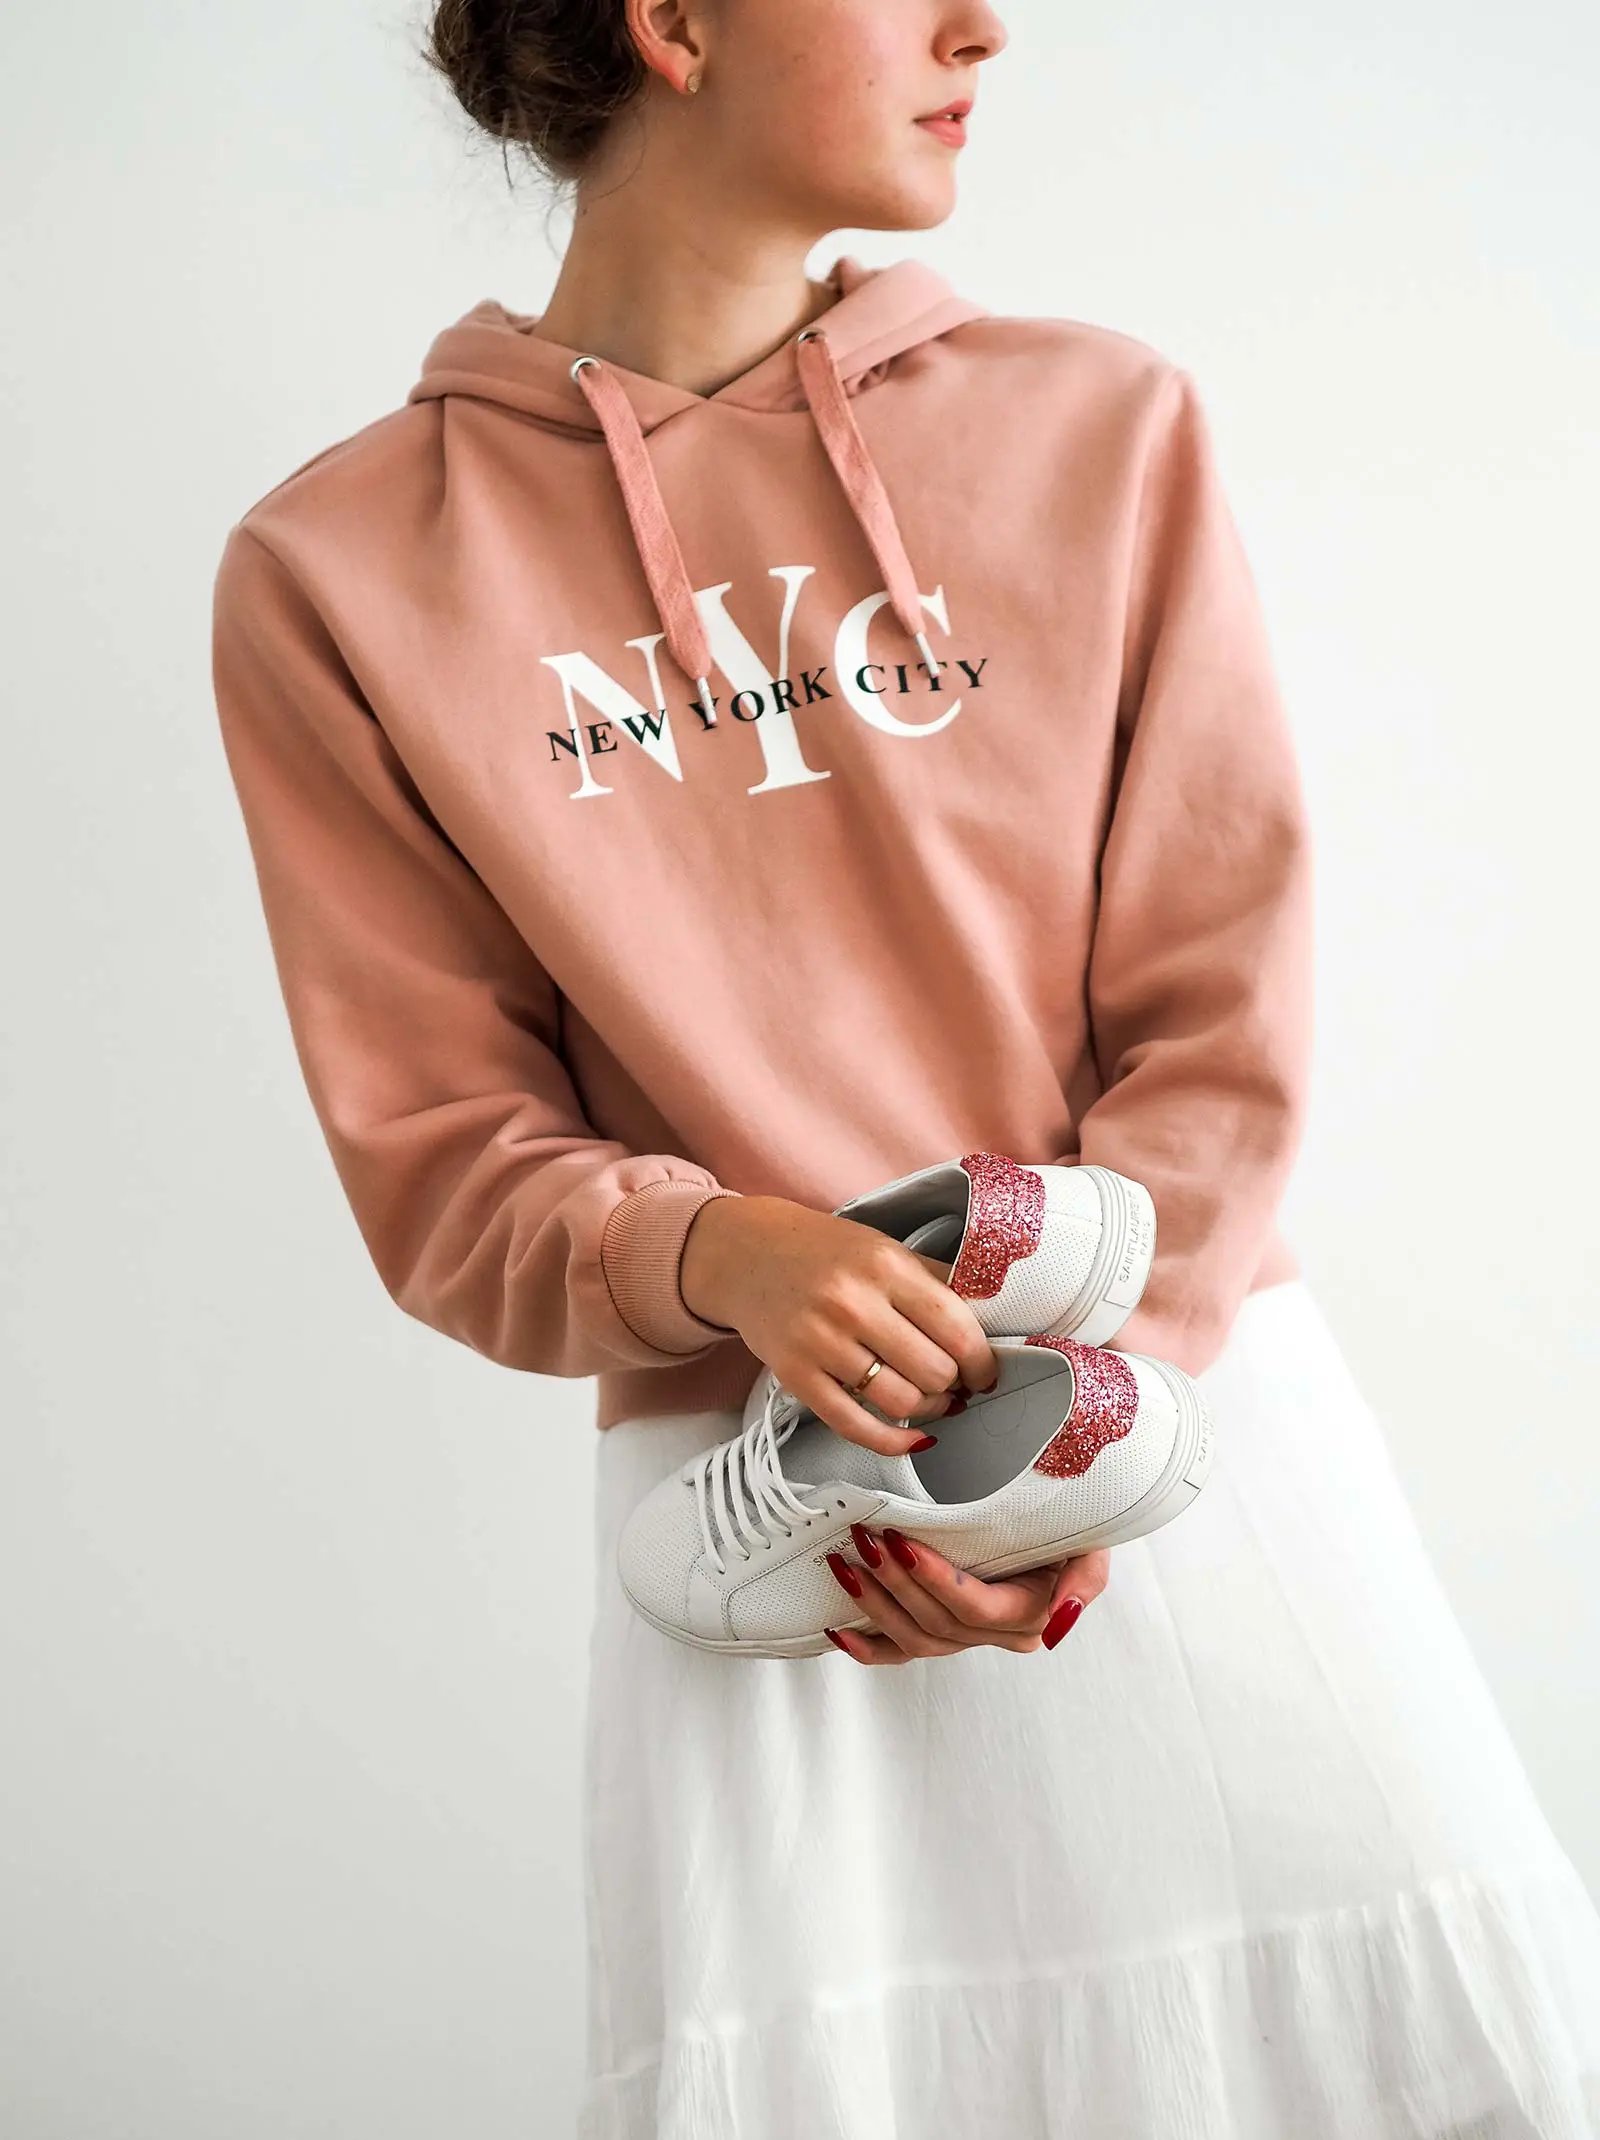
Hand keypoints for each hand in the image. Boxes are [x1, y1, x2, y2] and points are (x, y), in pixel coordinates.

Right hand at [678, 1194, 997, 1455]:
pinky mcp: (796, 1377)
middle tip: (955, 1383)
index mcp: (884, 1266)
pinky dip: (892, 1442)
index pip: (957, 1329)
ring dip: (929, 1411)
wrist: (747, 1254)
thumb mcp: (885, 1249)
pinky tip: (911, 1437)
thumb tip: (991, 1324)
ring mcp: (820, 1343)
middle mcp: (852, 1303)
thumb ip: (935, 1282)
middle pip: (933, 1371)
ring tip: (932, 1401)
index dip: (983, 1361)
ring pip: (900, 1403)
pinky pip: (854, 1426)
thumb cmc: (827, 1252)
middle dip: (954, 1385)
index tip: (986, 1372)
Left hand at [821, 1526, 1111, 1662]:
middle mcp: (1000, 1634)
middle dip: (895, 1583)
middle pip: (937, 1624)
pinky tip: (839, 1631)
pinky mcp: (942, 1631)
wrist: (1058, 1515)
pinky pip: (903, 1652)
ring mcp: (968, 1636)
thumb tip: (1061, 1620)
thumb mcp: (1092, 1541)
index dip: (936, 1581)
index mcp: (1032, 1615)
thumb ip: (1086, 1579)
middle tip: (864, 1540)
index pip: (975, 1609)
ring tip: (846, 1564)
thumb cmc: (1072, 1520)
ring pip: (915, 1639)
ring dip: (875, 1605)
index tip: (902, 1543)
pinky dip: (868, 1646)